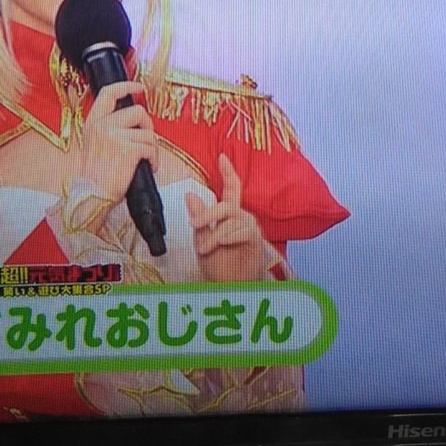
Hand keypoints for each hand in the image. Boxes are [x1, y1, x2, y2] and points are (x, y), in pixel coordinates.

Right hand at [76, 81, 157, 202]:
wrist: (92, 196)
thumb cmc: (96, 175)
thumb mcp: (95, 143)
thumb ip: (109, 127)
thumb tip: (134, 119)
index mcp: (93, 122)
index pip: (109, 93)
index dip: (126, 86)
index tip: (139, 87)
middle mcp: (102, 126)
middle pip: (138, 111)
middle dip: (148, 125)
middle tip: (146, 140)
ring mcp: (115, 136)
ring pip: (148, 132)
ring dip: (152, 148)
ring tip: (146, 160)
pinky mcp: (128, 149)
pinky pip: (151, 147)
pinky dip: (154, 159)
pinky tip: (148, 167)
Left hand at [186, 155, 270, 281]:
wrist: (231, 288)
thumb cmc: (220, 267)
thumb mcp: (202, 241)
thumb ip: (200, 219)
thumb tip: (190, 195)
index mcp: (229, 216)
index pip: (231, 189)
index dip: (228, 172)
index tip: (222, 157)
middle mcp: (241, 218)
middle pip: (226, 204)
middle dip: (207, 213)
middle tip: (194, 224)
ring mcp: (249, 227)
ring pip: (230, 218)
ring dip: (214, 234)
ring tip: (205, 249)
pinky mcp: (255, 239)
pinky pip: (241, 230)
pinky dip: (227, 237)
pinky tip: (221, 246)